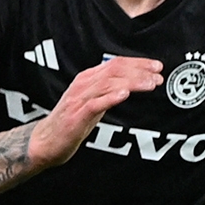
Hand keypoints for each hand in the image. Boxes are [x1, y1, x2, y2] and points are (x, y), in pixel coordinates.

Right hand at [26, 56, 163, 168]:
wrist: (45, 142)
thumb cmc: (69, 122)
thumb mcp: (92, 102)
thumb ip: (107, 91)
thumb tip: (131, 85)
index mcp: (87, 78)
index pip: (115, 63)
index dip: (138, 63)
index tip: (156, 66)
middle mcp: (83, 85)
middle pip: (114, 70)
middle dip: (139, 71)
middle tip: (158, 75)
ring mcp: (78, 100)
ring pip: (108, 83)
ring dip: (132, 82)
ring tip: (150, 84)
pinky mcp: (76, 116)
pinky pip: (95, 104)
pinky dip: (110, 98)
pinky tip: (124, 95)